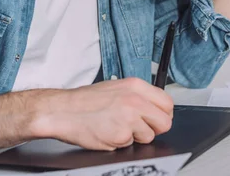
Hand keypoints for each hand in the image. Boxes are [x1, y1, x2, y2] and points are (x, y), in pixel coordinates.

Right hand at [31, 78, 173, 149]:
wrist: (62, 110)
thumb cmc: (85, 100)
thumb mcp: (116, 87)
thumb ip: (138, 96)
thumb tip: (154, 107)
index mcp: (136, 86)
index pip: (167, 103)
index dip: (162, 114)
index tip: (155, 118)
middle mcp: (135, 100)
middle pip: (165, 122)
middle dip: (154, 128)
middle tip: (139, 127)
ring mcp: (129, 118)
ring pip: (149, 136)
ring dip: (135, 136)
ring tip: (117, 127)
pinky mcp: (121, 135)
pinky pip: (130, 144)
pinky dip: (120, 142)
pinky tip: (108, 132)